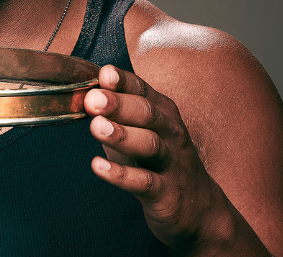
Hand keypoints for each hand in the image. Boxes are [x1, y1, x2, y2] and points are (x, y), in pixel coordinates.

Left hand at [85, 65, 261, 254]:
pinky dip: (120, 174)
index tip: (104, 73)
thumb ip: (116, 115)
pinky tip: (98, 167)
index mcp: (163, 114)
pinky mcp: (167, 193)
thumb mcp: (142, 133)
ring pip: (150, 144)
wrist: (199, 210)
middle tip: (93, 100)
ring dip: (122, 135)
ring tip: (96, 127)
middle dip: (119, 104)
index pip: (142, 91)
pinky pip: (144, 182)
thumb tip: (83, 96)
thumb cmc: (160, 163)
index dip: (123, 82)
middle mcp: (171, 134)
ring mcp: (171, 163)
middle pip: (148, 114)